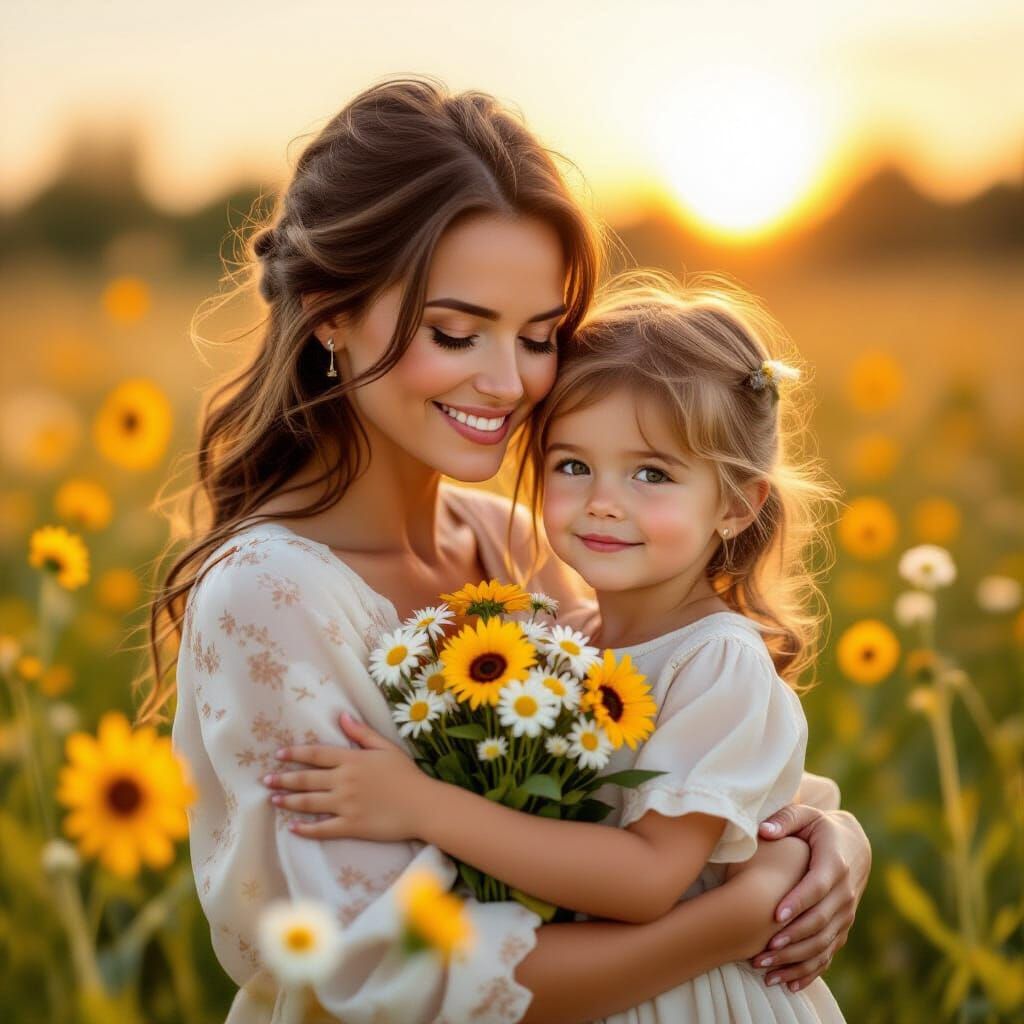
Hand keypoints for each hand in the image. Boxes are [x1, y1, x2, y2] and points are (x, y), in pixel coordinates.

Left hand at [262, 713, 430, 841]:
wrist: (423, 805)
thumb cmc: (407, 775)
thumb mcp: (386, 747)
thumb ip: (362, 733)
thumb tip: (342, 717)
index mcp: (352, 760)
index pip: (316, 754)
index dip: (295, 754)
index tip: (279, 755)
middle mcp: (344, 781)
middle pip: (307, 779)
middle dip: (284, 778)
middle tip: (266, 780)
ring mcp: (346, 805)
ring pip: (309, 803)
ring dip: (288, 801)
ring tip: (273, 800)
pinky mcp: (350, 826)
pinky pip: (322, 829)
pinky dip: (305, 829)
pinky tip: (293, 828)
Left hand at [748, 805, 870, 992]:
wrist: (854, 846)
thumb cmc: (820, 828)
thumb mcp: (806, 815)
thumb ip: (785, 818)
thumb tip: (764, 829)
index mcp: (833, 864)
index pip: (815, 887)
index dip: (797, 902)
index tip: (775, 914)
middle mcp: (844, 894)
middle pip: (818, 922)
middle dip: (790, 939)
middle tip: (761, 952)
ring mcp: (845, 914)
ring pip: (822, 944)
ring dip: (795, 960)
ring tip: (765, 970)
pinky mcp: (842, 928)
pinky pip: (827, 954)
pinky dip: (809, 971)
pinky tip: (787, 984)